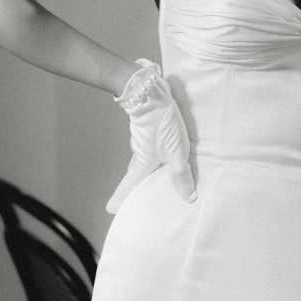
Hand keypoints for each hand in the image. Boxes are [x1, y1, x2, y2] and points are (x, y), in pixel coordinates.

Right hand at [106, 59, 196, 212]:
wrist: (150, 90)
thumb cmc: (162, 123)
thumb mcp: (176, 151)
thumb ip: (181, 174)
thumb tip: (189, 198)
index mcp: (142, 164)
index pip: (129, 186)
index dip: (120, 199)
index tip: (111, 209)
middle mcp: (139, 154)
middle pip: (135, 175)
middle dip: (135, 187)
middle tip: (136, 197)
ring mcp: (143, 141)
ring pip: (143, 160)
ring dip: (149, 169)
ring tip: (158, 177)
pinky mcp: (149, 129)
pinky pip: (151, 147)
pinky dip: (156, 154)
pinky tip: (165, 151)